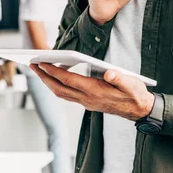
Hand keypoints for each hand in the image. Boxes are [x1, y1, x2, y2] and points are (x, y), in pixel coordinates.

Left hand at [30, 63, 154, 120]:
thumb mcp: (132, 84)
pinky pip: (67, 95)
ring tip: (39, 70)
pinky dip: (57, 86)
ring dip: (48, 82)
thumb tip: (110, 73)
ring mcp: (86, 102)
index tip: (42, 62)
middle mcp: (87, 99)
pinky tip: (55, 78)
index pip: (69, 81)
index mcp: (95, 91)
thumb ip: (120, 78)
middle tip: (32, 64)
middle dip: (44, 76)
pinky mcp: (88, 103)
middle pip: (59, 88)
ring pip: (61, 93)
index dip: (54, 71)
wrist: (139, 110)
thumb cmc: (135, 94)